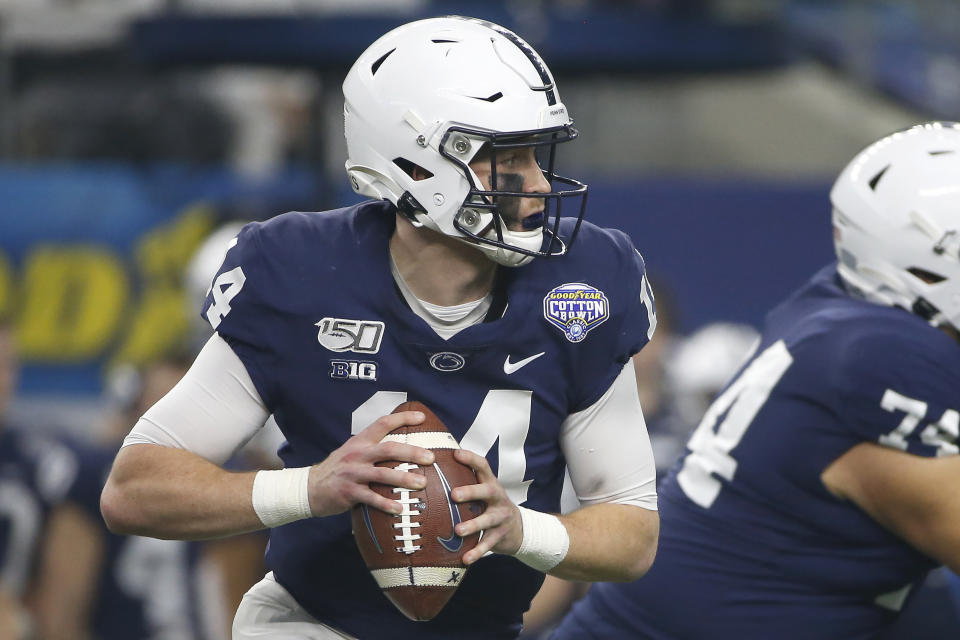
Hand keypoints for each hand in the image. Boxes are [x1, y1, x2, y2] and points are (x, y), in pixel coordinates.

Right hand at [307, 411, 434, 516]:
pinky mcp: (349, 493)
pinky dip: (386, 504)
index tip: (422, 417)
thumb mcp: (352, 451)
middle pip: (388, 449)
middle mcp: (357, 455)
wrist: (310, 487)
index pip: (383, 423)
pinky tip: (400, 509)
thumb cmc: (338, 469)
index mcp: (360, 442)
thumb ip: (373, 448)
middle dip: (411, 452)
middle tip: (430, 457)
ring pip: (382, 475)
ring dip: (404, 479)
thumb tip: (402, 446)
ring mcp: (353, 474)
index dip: (403, 418)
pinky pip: (371, 499)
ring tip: (422, 483)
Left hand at [451, 448, 523, 564]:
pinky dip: (476, 552)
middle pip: (487, 491)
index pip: (483, 466)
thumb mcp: (485, 492)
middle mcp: (498, 498)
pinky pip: (488, 544)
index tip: (455, 454)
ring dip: (473, 525)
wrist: (520, 529)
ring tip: (457, 530)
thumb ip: (468, 482)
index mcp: (491, 484)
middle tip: (454, 495)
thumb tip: (435, 470)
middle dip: (471, 491)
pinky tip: (464, 559)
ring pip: (487, 520)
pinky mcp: (501, 536)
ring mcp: (501, 517)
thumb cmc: (492, 506)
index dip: (470, 459)